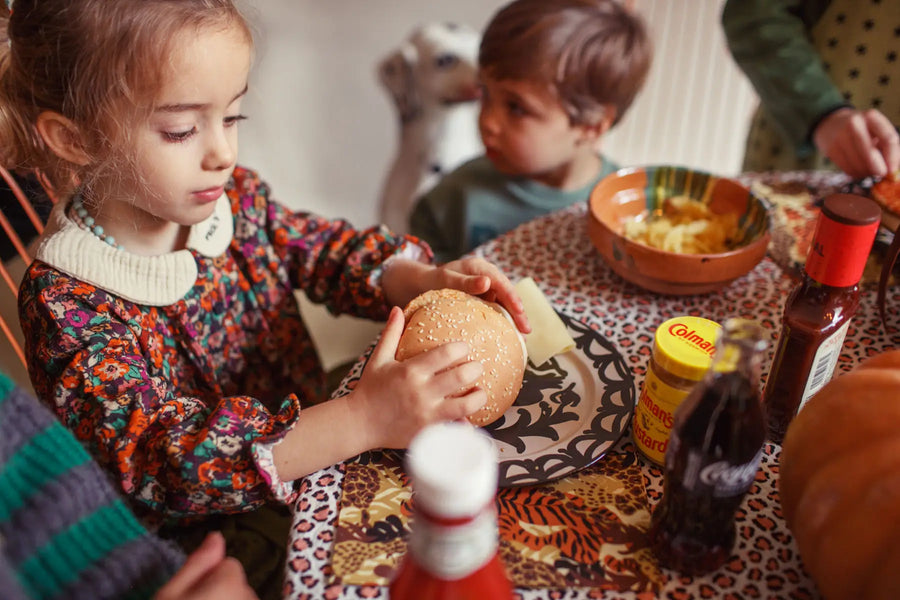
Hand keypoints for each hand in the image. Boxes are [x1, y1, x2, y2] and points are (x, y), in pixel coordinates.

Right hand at [154, 532, 256, 599]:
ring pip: (240, 597)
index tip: (191, 593)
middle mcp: (250, 593)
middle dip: (219, 590)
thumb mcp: (171, 592)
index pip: (228, 564)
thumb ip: (198, 562)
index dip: (207, 577)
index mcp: (231, 580)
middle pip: (235, 582)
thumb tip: (216, 535)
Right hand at [353, 306, 486, 448]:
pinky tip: (468, 417)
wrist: (359, 424)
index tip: (464, 349)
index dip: (461, 348)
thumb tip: (397, 309)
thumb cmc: (370, 390)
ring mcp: (427, 414)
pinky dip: (466, 424)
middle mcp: (421, 391)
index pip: (447, 353)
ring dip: (478, 396)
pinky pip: (456, 428)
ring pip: (466, 405)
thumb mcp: (378, 359)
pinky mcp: (428, 432)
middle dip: (475, 368)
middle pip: (462, 376)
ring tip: (479, 391)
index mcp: (411, 370)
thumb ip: (391, 334)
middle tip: (477, 367)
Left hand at [382, 257, 530, 332]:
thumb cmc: (430, 281)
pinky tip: (506, 340)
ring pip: (504, 306)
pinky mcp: (482, 303)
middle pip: (507, 296)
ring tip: (521, 340)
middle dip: (518, 314)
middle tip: (526, 332)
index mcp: (480, 268)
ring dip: (512, 322)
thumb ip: (465, 282)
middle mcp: (486, 278)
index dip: (512, 298)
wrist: (418, 286)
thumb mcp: (444, 279)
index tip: (519, 311)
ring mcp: (486, 292)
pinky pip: (495, 313)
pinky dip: (501, 325)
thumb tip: (487, 282)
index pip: (502, 283)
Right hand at [813, 108, 899, 178]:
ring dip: (866, 172)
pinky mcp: (831, 149)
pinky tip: (858, 170)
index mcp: (871, 116)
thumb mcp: (876, 129)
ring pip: (858, 163)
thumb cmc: (861, 129)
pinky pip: (846, 168)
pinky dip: (855, 173)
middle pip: (870, 153)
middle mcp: (854, 124)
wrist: (831, 124)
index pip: (888, 138)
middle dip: (878, 168)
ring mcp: (840, 137)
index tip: (892, 169)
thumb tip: (893, 168)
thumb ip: (887, 146)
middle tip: (881, 174)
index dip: (892, 157)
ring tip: (869, 171)